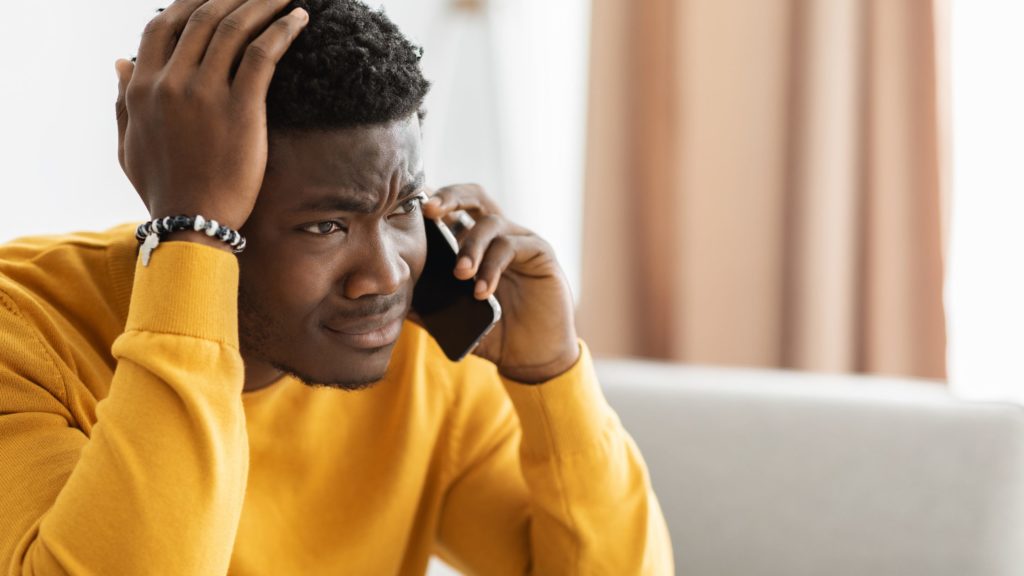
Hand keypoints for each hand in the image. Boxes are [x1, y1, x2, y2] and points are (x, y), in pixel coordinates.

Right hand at [114, 0, 309, 229]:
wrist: (192, 222)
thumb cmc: (163, 189)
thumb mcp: (129, 144)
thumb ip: (123, 100)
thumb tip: (120, 60)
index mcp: (143, 88)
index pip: (163, 25)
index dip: (189, 2)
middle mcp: (170, 83)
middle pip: (202, 17)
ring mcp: (205, 94)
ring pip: (234, 28)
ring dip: (262, 4)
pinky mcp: (241, 109)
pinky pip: (263, 55)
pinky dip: (283, 29)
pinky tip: (299, 18)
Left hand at [422, 185, 579, 383]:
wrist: (529, 356)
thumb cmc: (491, 332)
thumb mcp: (449, 317)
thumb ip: (422, 302)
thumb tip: (386, 295)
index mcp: (471, 241)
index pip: (449, 208)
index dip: (429, 199)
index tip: (405, 204)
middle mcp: (495, 233)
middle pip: (473, 196)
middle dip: (449, 197)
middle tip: (430, 210)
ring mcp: (519, 239)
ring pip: (490, 222)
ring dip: (471, 246)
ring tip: (460, 274)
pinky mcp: (540, 252)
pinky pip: (513, 247)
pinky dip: (493, 267)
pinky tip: (482, 292)